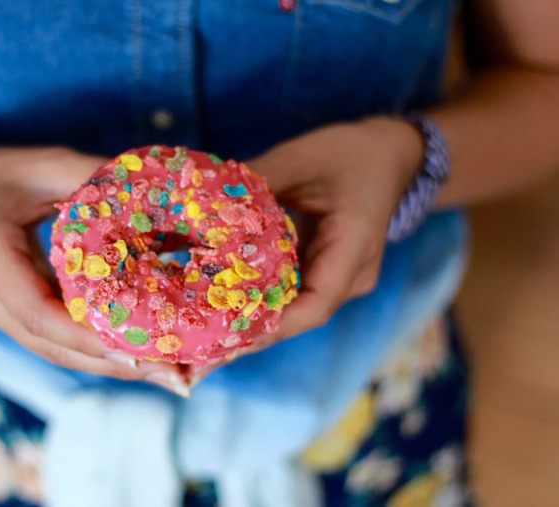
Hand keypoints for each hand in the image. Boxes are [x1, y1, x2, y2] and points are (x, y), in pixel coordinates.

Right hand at [0, 147, 186, 391]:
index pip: (36, 310)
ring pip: (55, 352)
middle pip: (51, 345)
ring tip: (169, 374)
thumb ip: (95, 179)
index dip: (87, 338)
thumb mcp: (45, 164)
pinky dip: (98, 352)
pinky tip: (141, 355)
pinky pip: (55, 342)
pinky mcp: (11, 319)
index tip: (138, 352)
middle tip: (174, 375)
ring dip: (111, 366)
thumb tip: (161, 194)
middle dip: (114, 363)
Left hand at [190, 118, 423, 382]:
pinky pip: (294, 291)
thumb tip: (201, 200)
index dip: (273, 325)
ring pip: (296, 308)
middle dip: (253, 330)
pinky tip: (225, 299)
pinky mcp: (327, 271)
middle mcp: (353, 275)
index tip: (229, 332)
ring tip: (208, 330)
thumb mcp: (301, 158)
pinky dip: (262, 296)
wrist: (387, 152)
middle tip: (204, 343)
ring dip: (254, 317)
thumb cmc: (349, 153)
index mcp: (355, 248)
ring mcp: (342, 277)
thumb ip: (257, 182)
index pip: (316, 304)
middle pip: (302, 315)